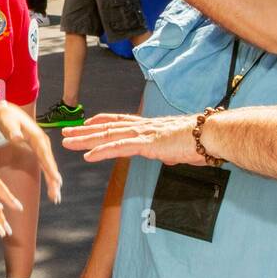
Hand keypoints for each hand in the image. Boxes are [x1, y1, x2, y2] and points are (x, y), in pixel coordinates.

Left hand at [0, 103, 62, 203]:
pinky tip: (52, 189)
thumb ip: (12, 131)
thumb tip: (17, 138)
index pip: (44, 154)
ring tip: (55, 198)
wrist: (7, 115)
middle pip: (50, 163)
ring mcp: (42, 147)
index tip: (56, 180)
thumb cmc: (6, 119)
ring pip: (50, 167)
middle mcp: (42, 143)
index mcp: (36, 136)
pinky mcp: (39, 152)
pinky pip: (46, 166)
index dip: (50, 167)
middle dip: (54, 179)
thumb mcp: (7, 123)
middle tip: (56, 195)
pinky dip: (50, 178)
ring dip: (53, 182)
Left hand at [61, 112, 205, 165]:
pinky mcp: (147, 144)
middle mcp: (143, 127)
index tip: (87, 122)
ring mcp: (143, 134)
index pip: (120, 121)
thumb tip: (170, 157)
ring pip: (107, 136)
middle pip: (107, 127)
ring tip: (67, 142)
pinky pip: (119, 148)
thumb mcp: (181, 148)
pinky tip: (87, 156)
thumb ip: (172, 152)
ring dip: (85, 139)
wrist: (211, 134)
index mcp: (150, 126)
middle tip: (65, 132)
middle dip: (84, 130)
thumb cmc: (201, 141)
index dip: (101, 122)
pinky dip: (101, 151)